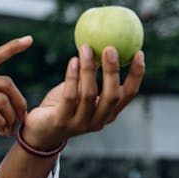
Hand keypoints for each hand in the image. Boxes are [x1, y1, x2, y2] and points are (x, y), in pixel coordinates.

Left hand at [23, 44, 144, 149]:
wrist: (40, 132)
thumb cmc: (62, 106)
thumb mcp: (81, 91)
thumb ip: (92, 76)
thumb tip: (101, 45)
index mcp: (108, 113)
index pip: (128, 95)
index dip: (136, 75)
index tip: (138, 53)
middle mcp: (98, 120)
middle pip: (112, 96)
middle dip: (113, 71)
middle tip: (110, 48)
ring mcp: (80, 123)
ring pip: (89, 94)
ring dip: (89, 69)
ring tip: (86, 48)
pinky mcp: (61, 121)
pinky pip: (70, 96)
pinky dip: (72, 77)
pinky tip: (73, 61)